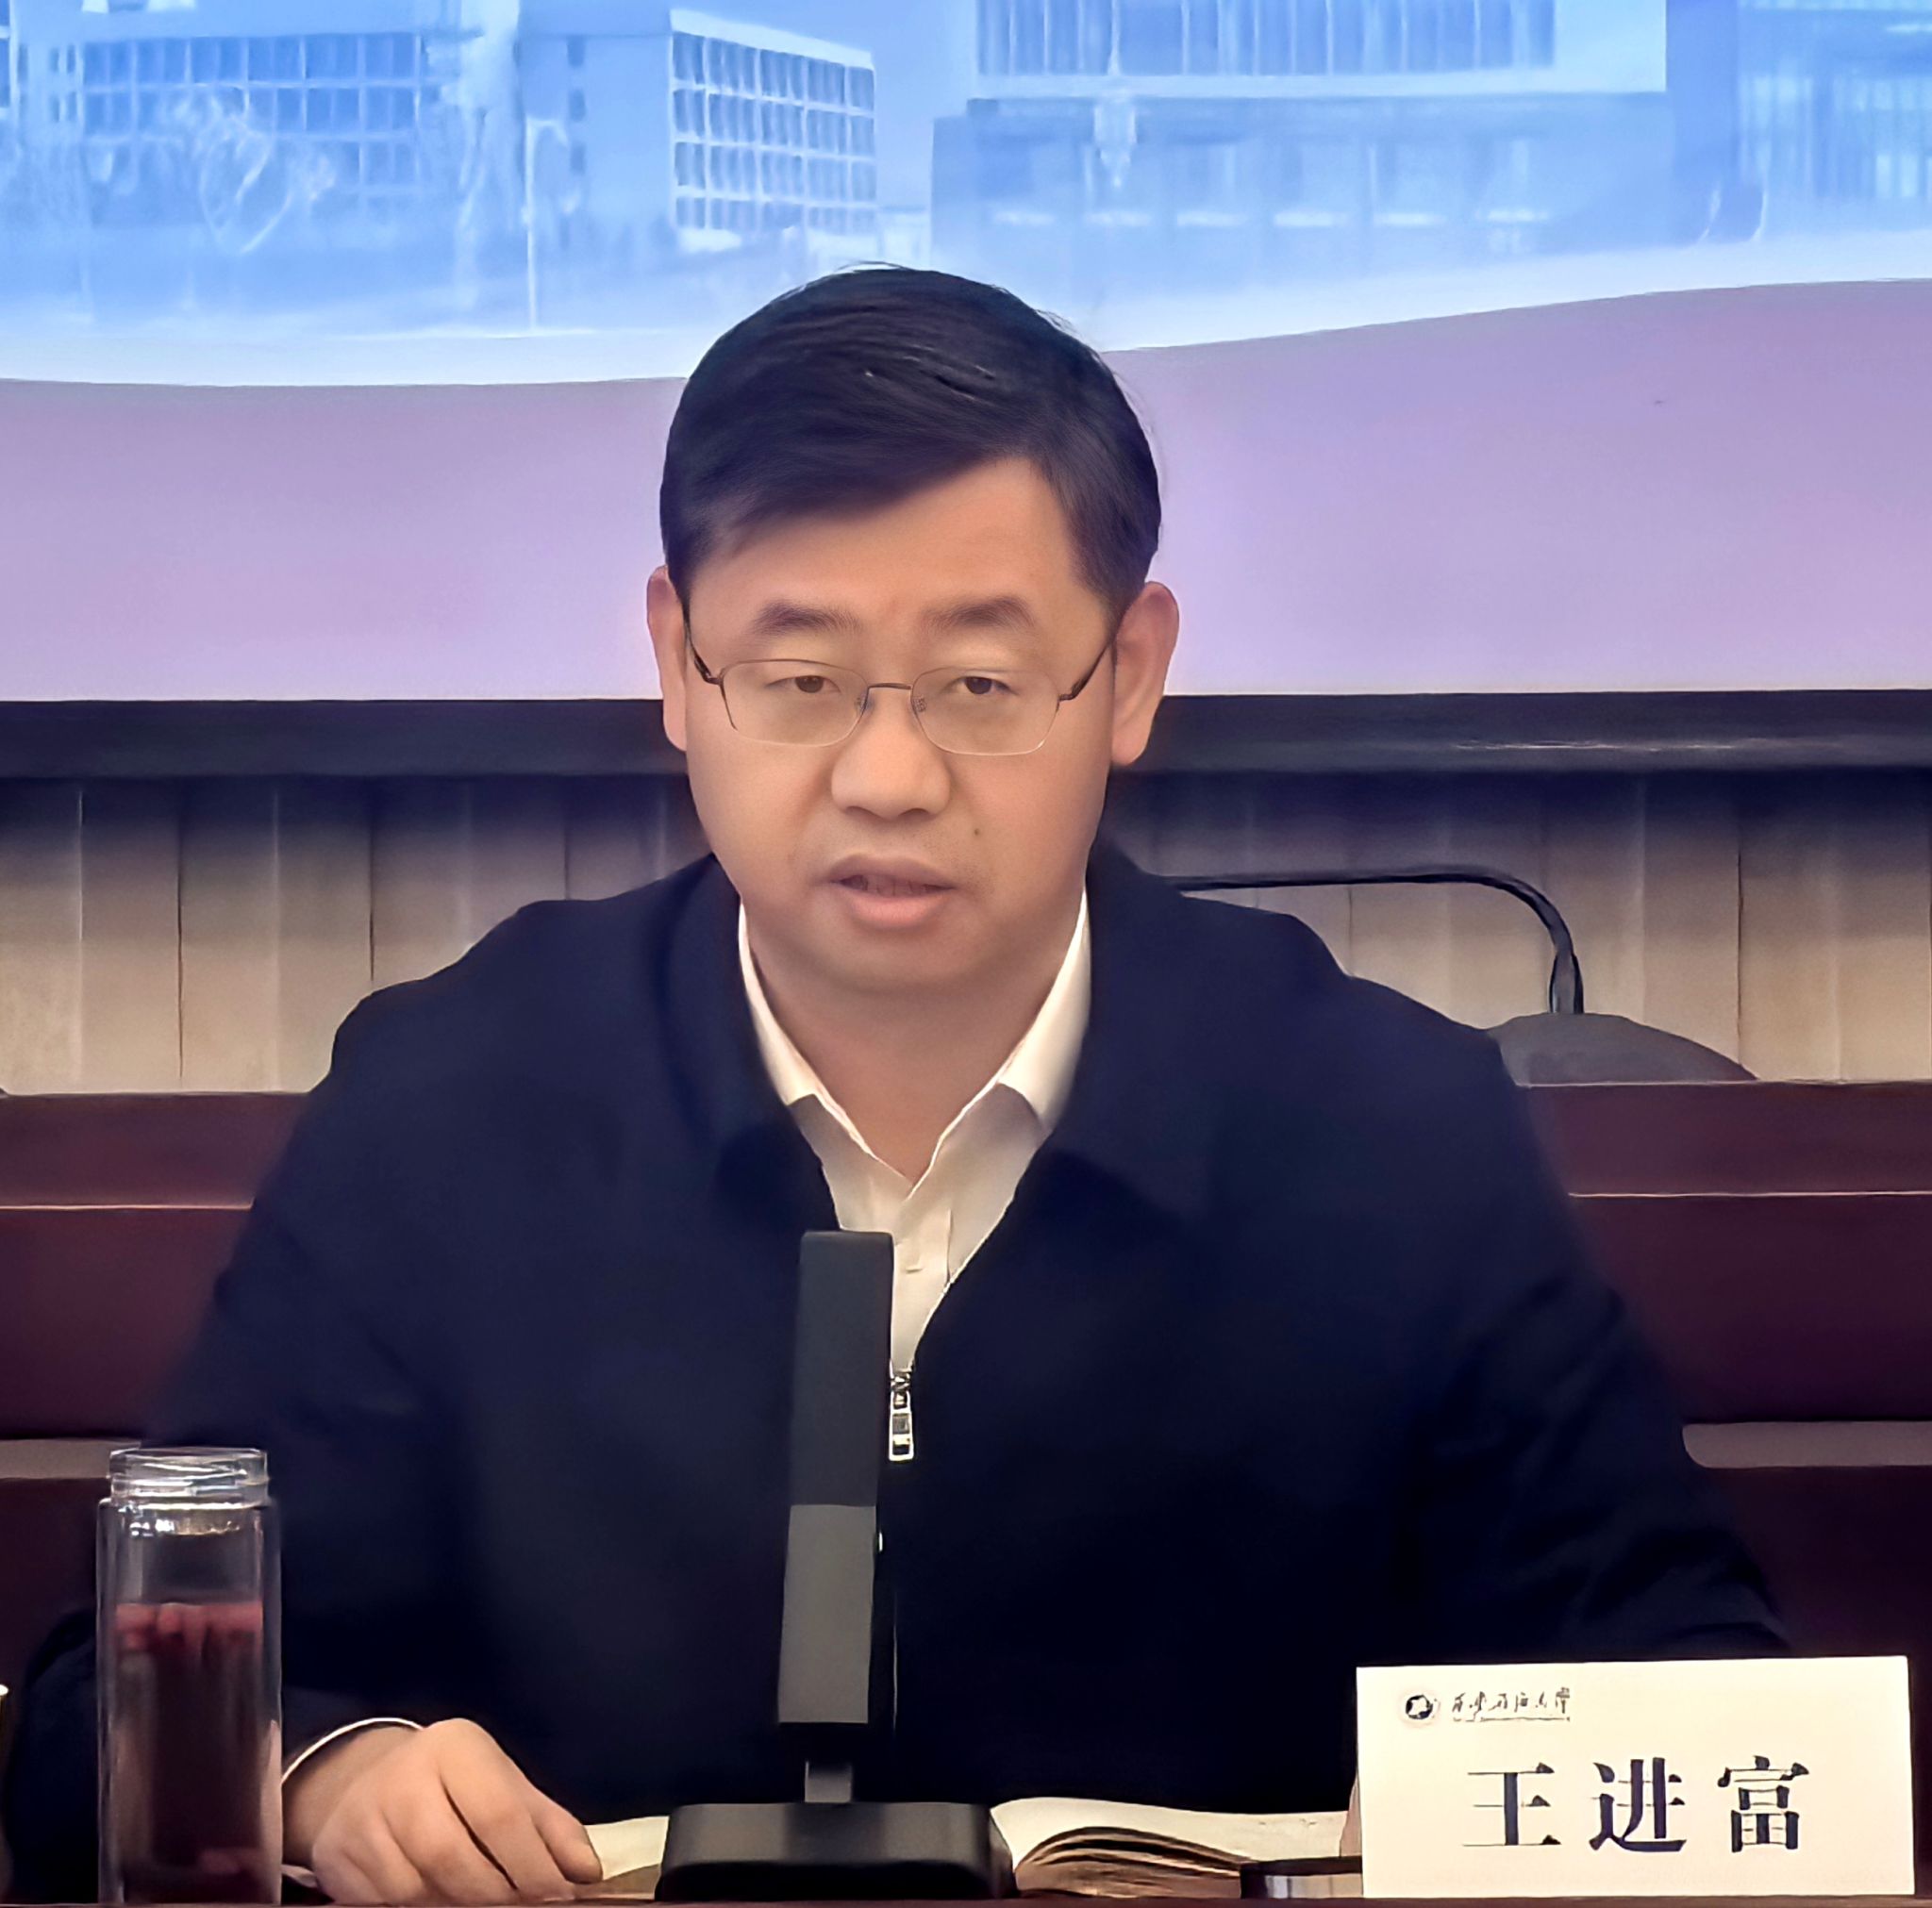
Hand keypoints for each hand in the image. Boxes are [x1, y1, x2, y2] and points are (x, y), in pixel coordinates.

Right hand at [286, 1718, 603, 1903]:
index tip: (556, 1897)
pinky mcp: (337, 1857)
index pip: (499, 1814)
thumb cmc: (454, 1786)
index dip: (531, 1865)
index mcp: (456, 1748)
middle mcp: (405, 1777)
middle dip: (493, 1896)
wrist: (365, 1779)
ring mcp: (363, 1818)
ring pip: (414, 1889)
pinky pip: (383, 1904)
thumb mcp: (505, 1787)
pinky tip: (442, 1905)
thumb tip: (586, 1874)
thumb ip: (550, 1827)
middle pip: (451, 1856)